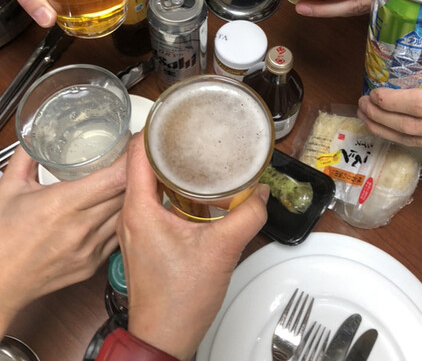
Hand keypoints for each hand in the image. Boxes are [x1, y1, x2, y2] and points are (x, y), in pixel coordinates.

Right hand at [0, 147, 125, 335]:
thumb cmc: (2, 236)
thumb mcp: (9, 188)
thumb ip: (26, 156)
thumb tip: (36, 132)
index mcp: (62, 204)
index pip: (114, 179)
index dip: (131, 159)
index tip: (135, 144)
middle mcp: (81, 228)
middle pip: (128, 195)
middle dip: (138, 173)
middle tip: (141, 157)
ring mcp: (90, 249)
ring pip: (128, 215)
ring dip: (135, 197)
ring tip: (138, 180)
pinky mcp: (93, 265)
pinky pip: (119, 236)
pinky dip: (125, 220)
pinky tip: (125, 208)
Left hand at [117, 132, 268, 360]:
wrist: (164, 336)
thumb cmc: (178, 301)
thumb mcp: (221, 250)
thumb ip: (247, 215)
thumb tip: (261, 192)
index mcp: (139, 208)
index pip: (136, 152)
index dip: (154, 128)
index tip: (174, 115)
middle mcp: (132, 213)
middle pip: (140, 162)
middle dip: (166, 143)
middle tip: (191, 130)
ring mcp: (136, 226)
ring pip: (147, 181)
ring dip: (168, 166)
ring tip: (194, 152)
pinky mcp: (145, 237)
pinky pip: (153, 199)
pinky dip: (171, 187)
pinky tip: (194, 189)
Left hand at [357, 38, 421, 157]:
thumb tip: (411, 42)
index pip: (421, 106)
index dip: (392, 103)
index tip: (373, 94)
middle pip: (413, 128)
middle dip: (381, 118)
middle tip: (362, 105)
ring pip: (417, 142)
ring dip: (387, 131)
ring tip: (367, 117)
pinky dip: (404, 138)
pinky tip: (389, 127)